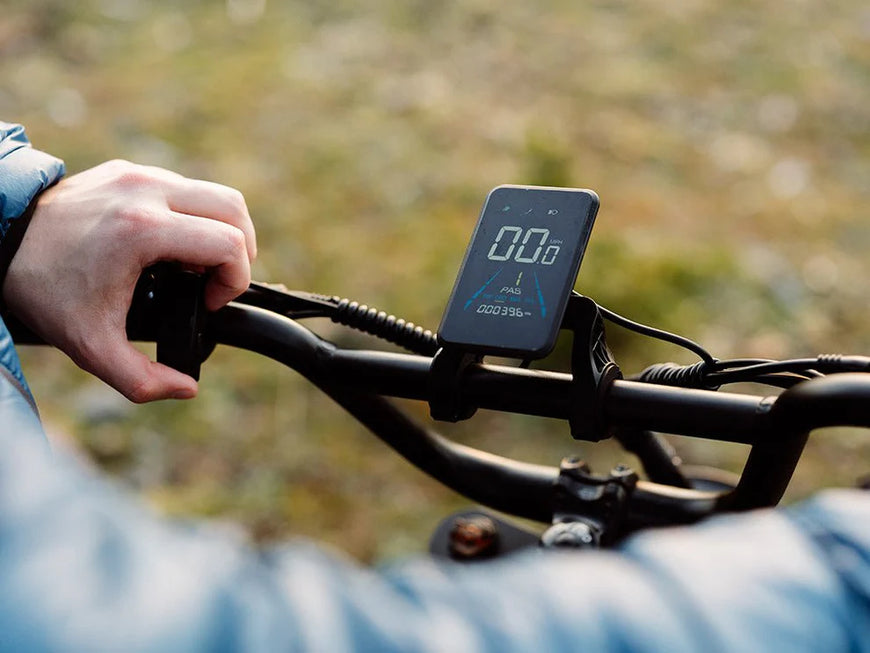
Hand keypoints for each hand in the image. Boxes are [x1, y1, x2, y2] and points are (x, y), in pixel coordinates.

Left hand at [2, 160, 256, 401]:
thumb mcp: (91, 346)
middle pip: (233, 209)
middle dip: (241, 251)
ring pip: (215, 194)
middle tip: (217, 283)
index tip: (208, 303)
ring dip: (223, 231)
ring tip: (201, 265)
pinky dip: (196, 217)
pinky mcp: (129, 171)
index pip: (229, 244)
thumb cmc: (44, 291)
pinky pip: (186, 188)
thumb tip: (186, 388)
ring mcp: (138, 175)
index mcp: (142, 231)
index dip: (234, 280)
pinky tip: (174, 246)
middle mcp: (146, 192)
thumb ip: (142, 379)